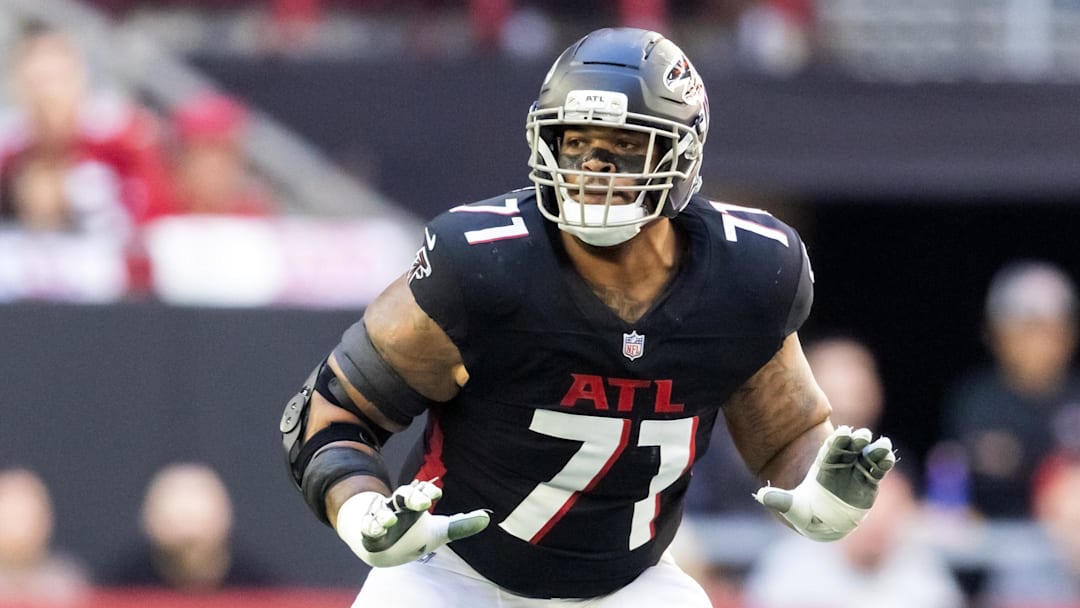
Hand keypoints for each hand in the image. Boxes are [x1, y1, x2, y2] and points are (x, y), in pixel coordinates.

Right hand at [336, 480, 489, 566]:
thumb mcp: (439, 531)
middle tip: (424, 503)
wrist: (384, 548)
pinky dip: (371, 527)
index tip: (437, 494)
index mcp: (415, 504)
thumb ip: (460, 525)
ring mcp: (381, 518)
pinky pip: (367, 527)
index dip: (428, 490)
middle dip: (413, 496)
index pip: (421, 490)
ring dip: (386, 515)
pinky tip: (377, 531)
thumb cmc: (415, 534)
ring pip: (382, 510)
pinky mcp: (368, 531)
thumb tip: (486, 518)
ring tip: (391, 520)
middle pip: (404, 495)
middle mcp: (398, 508)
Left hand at [753, 425, 895, 540]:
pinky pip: (877, 471)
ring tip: (884, 445)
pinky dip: (884, 463)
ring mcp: (856, 473)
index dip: (837, 442)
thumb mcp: (794, 508)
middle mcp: (841, 466)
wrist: (825, 523)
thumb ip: (781, 501)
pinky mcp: (868, 483)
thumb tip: (761, 496)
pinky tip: (890, 456)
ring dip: (875, 450)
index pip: (831, 451)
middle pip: (850, 450)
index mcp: (823, 467)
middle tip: (863, 434)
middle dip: (856, 441)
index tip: (844, 432)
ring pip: (866, 458)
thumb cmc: (808, 514)